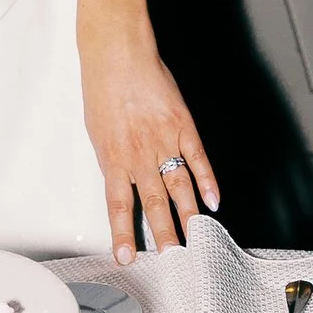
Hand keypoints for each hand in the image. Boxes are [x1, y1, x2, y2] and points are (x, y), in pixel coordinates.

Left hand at [82, 48, 216, 263]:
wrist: (118, 55)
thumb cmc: (102, 90)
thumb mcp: (97, 131)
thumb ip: (112, 161)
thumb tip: (122, 185)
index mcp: (113, 157)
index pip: (118, 205)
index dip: (123, 233)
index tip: (127, 258)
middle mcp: (139, 154)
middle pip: (154, 201)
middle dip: (163, 232)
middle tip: (172, 256)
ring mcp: (163, 140)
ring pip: (179, 185)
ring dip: (188, 214)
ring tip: (195, 238)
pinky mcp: (183, 125)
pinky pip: (198, 158)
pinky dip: (207, 180)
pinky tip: (214, 200)